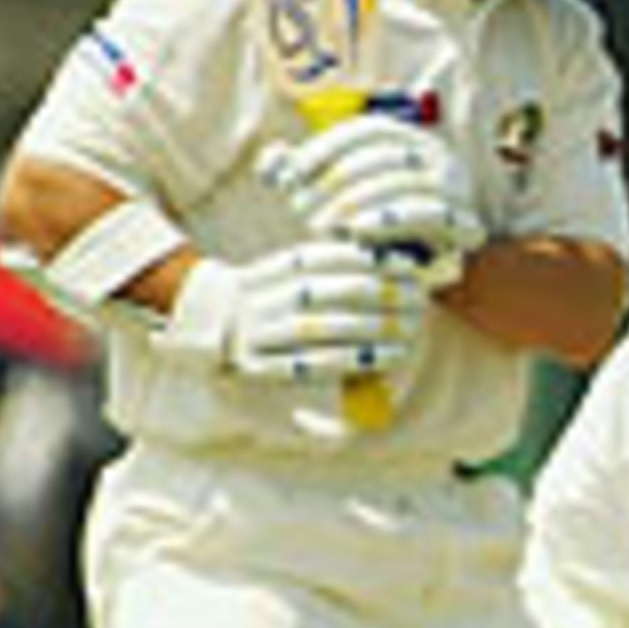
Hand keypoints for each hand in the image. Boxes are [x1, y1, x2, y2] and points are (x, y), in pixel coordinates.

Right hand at [156, 240, 425, 384]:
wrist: (211, 333)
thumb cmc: (270, 303)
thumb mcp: (289, 276)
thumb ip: (330, 269)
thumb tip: (391, 263)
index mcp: (269, 271)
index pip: (320, 258)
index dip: (364, 260)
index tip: (406, 264)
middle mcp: (259, 300)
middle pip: (323, 293)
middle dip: (375, 293)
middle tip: (417, 296)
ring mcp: (256, 336)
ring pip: (320, 329)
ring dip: (370, 328)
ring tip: (410, 326)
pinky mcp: (259, 369)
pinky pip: (313, 366)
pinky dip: (353, 360)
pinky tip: (388, 356)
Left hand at [261, 114, 484, 288]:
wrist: (411, 276)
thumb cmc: (360, 231)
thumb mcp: (323, 199)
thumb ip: (295, 174)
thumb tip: (270, 158)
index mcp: (406, 138)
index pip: (365, 130)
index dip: (323, 149)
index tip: (288, 177)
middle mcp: (437, 155)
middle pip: (382, 154)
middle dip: (335, 181)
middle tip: (299, 208)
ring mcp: (455, 187)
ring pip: (403, 181)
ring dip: (356, 201)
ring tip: (320, 224)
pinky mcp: (463, 222)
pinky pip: (431, 213)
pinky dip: (391, 219)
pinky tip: (356, 234)